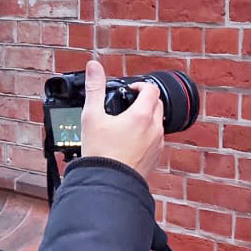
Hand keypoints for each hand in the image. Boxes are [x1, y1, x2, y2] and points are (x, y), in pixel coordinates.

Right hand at [78, 59, 163, 175]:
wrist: (108, 184)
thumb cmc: (100, 153)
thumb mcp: (92, 116)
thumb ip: (94, 88)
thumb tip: (93, 66)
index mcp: (142, 115)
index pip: (151, 89)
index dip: (140, 86)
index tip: (128, 91)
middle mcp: (154, 129)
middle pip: (157, 104)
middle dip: (144, 101)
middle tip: (127, 106)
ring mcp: (157, 145)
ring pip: (158, 123)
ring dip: (146, 118)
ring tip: (126, 124)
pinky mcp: (155, 158)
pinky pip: (156, 140)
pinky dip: (147, 135)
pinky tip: (129, 142)